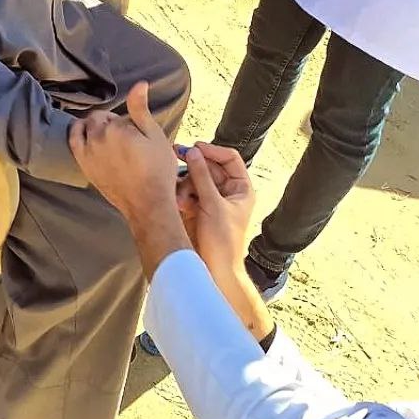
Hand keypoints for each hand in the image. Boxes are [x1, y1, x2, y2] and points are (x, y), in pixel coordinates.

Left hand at [69, 82, 176, 222]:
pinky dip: (78, 133)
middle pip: (99, 119)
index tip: (138, 134)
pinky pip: (73, 141)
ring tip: (110, 139)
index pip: (118, 115)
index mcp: (115, 128)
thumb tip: (140, 83)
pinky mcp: (84, 166)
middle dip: (111, 123)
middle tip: (127, 138)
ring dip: (94, 127)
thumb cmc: (157, 170)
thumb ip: (141, 109)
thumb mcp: (155, 136)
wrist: (148, 203)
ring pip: (85, 127)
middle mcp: (96, 138)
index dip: (129, 122)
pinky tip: (88, 137)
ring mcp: (88, 153)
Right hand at [179, 143, 254, 279]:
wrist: (216, 270)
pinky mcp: (199, 210)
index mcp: (242, 188)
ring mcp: (213, 201)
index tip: (195, 147)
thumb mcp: (213, 205)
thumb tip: (192, 153)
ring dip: (186, 184)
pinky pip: (189, 193)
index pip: (230, 159)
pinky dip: (182, 195)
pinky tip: (179, 203)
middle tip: (176, 158)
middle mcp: (229, 192)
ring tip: (180, 195)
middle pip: (210, 168)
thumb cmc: (223, 242)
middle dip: (194, 168)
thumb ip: (202, 177)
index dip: (212, 151)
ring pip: (196, 180)